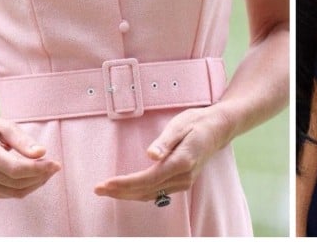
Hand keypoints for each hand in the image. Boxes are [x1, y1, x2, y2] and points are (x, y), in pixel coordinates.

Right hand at [0, 112, 60, 198]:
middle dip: (40, 176)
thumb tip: (42, 153)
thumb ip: (24, 141)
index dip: (38, 169)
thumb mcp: (6, 126)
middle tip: (54, 166)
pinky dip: (24, 187)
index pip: (15, 168)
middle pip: (16, 182)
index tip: (56, 164)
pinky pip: (7, 194)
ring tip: (47, 171)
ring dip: (35, 184)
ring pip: (13, 192)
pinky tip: (33, 176)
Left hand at [94, 105, 231, 201]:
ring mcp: (184, 182)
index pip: (148, 179)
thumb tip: (150, 155)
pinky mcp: (183, 182)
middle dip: (120, 192)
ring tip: (107, 190)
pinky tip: (127, 190)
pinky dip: (139, 193)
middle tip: (98, 189)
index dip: (125, 184)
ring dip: (128, 194)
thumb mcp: (180, 124)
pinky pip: (157, 192)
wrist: (218, 128)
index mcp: (182, 162)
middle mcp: (183, 176)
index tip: (106, 183)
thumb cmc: (198, 122)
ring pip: (151, 194)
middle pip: (146, 190)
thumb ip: (165, 141)